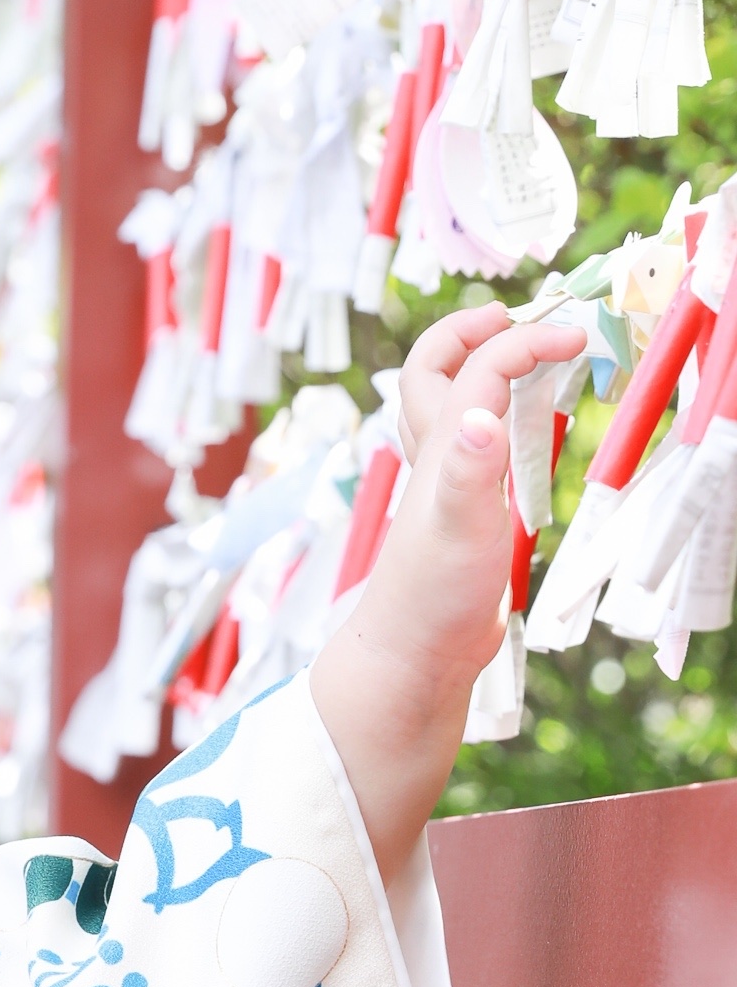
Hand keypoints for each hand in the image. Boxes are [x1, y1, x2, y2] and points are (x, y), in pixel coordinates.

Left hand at [311, 303, 585, 877]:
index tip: (578, 336)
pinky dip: (493, 426)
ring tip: (529, 362)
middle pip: (432, 372)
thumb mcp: (458, 530)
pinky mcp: (455, 522)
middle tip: (521, 319)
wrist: (410, 667)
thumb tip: (481, 412)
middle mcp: (435, 463)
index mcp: (441, 452)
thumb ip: (469, 470)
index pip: (481, 368)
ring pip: (447, 411)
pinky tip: (518, 442)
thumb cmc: (430, 602)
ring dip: (479, 374)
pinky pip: (467, 454)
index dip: (527, 339)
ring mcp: (441, 491)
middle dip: (470, 332)